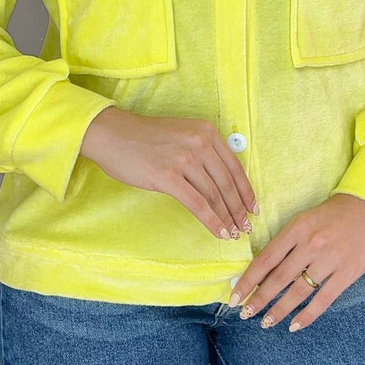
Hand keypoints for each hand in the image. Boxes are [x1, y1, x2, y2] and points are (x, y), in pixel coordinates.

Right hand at [81, 106, 257, 239]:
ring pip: (214, 195)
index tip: (253, 207)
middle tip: (246, 227)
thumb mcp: (181, 134)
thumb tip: (219, 180)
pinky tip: (219, 233)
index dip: (246, 190)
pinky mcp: (168, 176)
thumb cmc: (143, 138)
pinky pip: (198, 204)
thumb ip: (201, 150)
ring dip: (227, 218)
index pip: (234, 166)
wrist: (112, 134)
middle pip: (227, 183)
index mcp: (206, 131)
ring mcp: (184, 159)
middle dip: (239, 209)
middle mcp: (199, 142)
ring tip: (233, 233)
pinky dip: (212, 221)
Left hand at [227, 192, 364, 330]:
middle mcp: (310, 245)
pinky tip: (294, 325)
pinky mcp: (346, 274)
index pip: (266, 258)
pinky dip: (307, 315)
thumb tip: (262, 268)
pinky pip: (323, 300)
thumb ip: (285, 242)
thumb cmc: (331, 214)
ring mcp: (329, 261)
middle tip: (244, 313)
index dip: (248, 279)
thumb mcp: (303, 220)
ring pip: (298, 292)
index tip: (234, 295)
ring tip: (265, 322)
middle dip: (259, 299)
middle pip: (278, 278)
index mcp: (296, 229)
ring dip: (279, 310)